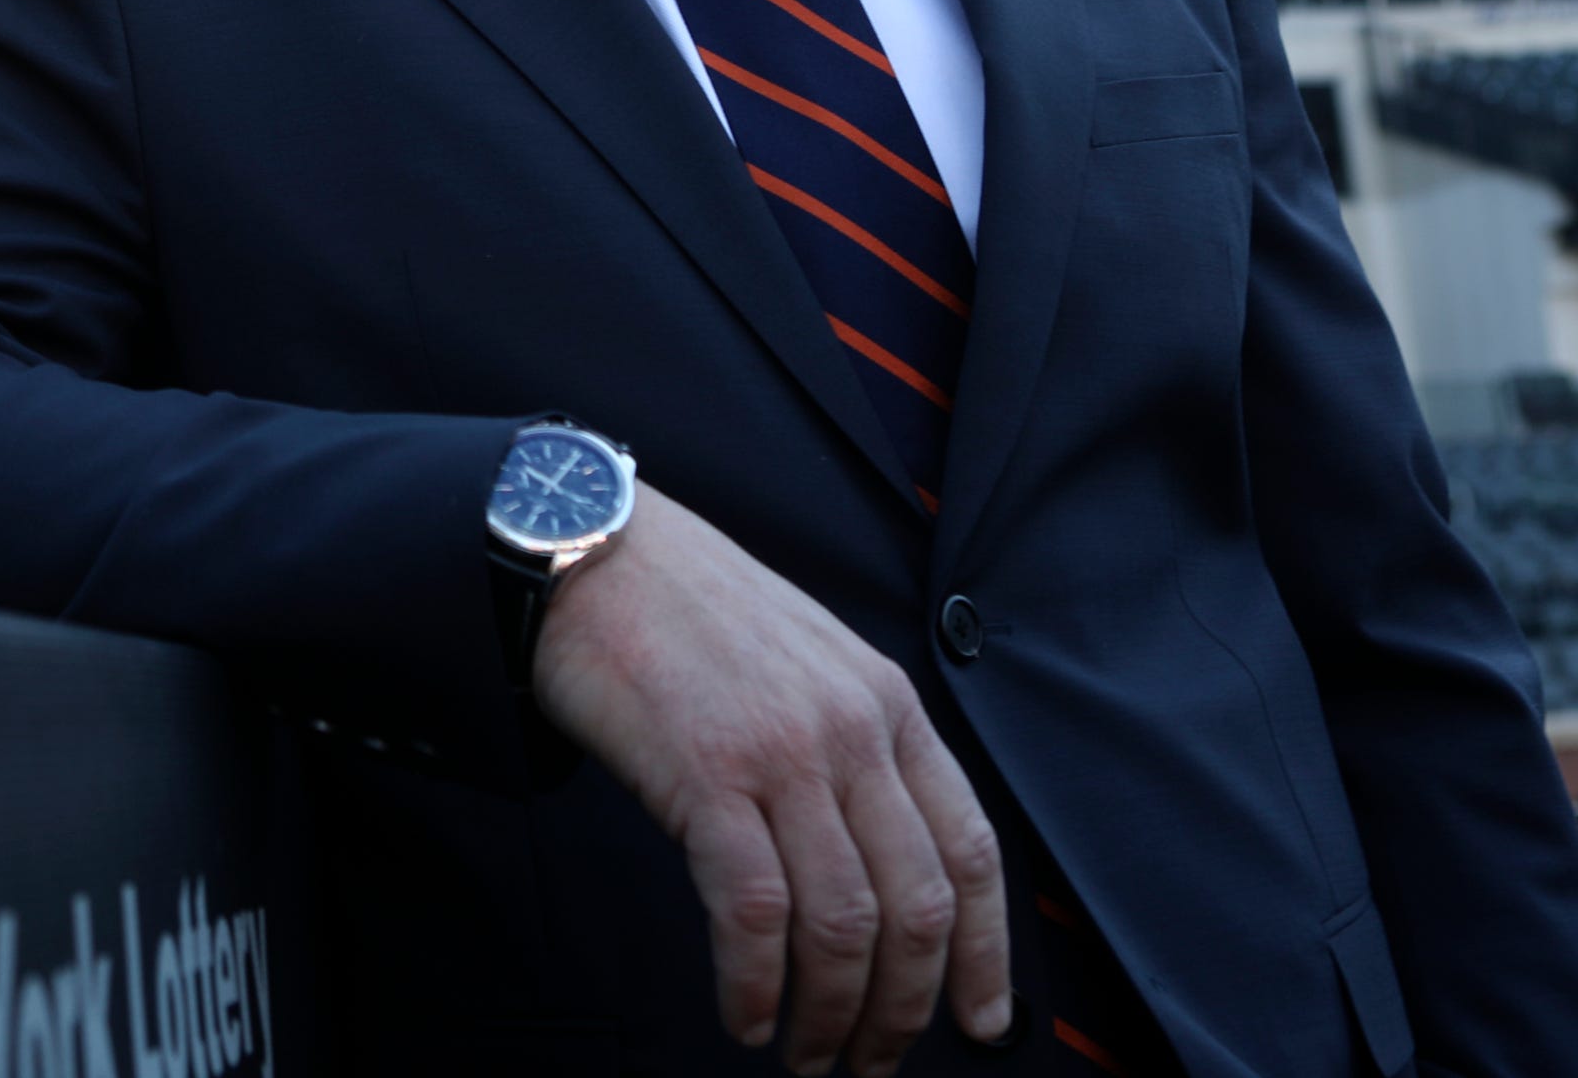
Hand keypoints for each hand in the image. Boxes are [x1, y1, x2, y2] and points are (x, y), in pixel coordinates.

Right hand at [531, 485, 1010, 1074]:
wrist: (591, 550)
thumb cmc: (685, 606)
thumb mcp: (807, 657)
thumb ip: (851, 744)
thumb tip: (871, 862)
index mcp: (888, 704)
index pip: (972, 852)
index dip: (987, 955)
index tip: (980, 1020)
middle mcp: (852, 732)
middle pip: (917, 908)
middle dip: (903, 1010)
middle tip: (871, 1060)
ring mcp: (782, 754)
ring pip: (843, 925)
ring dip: (830, 1015)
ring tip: (801, 1052)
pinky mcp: (705, 775)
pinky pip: (755, 912)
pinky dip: (756, 984)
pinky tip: (743, 1013)